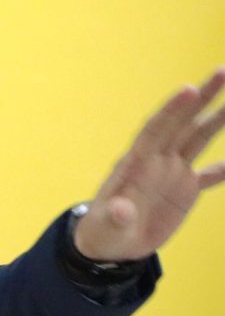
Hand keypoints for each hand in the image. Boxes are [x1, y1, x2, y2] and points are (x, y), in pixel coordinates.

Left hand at [74, 67, 224, 261]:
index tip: (188, 88)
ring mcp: (171, 173)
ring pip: (197, 139)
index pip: (156, 129)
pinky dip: (223, 167)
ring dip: (216, 118)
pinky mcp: (184, 190)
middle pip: (181, 123)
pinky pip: (208, 175)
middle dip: (200, 97)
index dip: (172, 110)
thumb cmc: (103, 232)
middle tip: (221, 71)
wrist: (111, 245)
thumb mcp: (107, 227)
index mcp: (135, 163)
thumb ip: (115, 217)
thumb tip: (122, 211)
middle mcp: (155, 161)